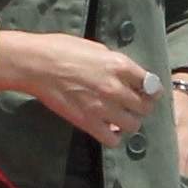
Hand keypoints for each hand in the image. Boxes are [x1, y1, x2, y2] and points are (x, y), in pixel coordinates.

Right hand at [0, 32, 161, 146]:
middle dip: (142, 107)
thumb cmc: (62, 49)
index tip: (148, 91)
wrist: (36, 64)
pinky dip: (113, 137)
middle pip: (145, 107)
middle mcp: (116, 88)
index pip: (151, 83)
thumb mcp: (96, 48)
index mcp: (119, 65)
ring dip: (130, 123)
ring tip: (121, 118)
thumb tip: (126, 75)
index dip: (151, 89)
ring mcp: (102, 108)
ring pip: (133, 125)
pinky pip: (112, 139)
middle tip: (134, 106)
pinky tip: (108, 129)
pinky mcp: (88, 123)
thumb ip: (115, 64)